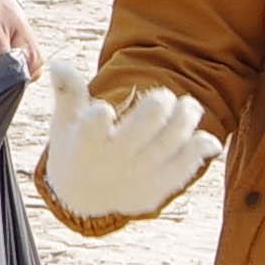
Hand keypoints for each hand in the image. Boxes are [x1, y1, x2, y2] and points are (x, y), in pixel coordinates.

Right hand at [37, 72, 218, 222]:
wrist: (84, 199)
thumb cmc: (75, 150)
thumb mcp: (64, 124)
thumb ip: (67, 93)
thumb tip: (58, 64)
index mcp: (85, 145)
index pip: (91, 130)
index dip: (98, 118)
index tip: (104, 110)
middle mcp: (112, 162)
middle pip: (140, 131)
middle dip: (157, 107)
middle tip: (163, 96)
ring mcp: (135, 177)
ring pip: (168, 146)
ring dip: (184, 122)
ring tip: (189, 106)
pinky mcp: (154, 190)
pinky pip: (183, 169)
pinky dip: (198, 152)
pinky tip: (206, 139)